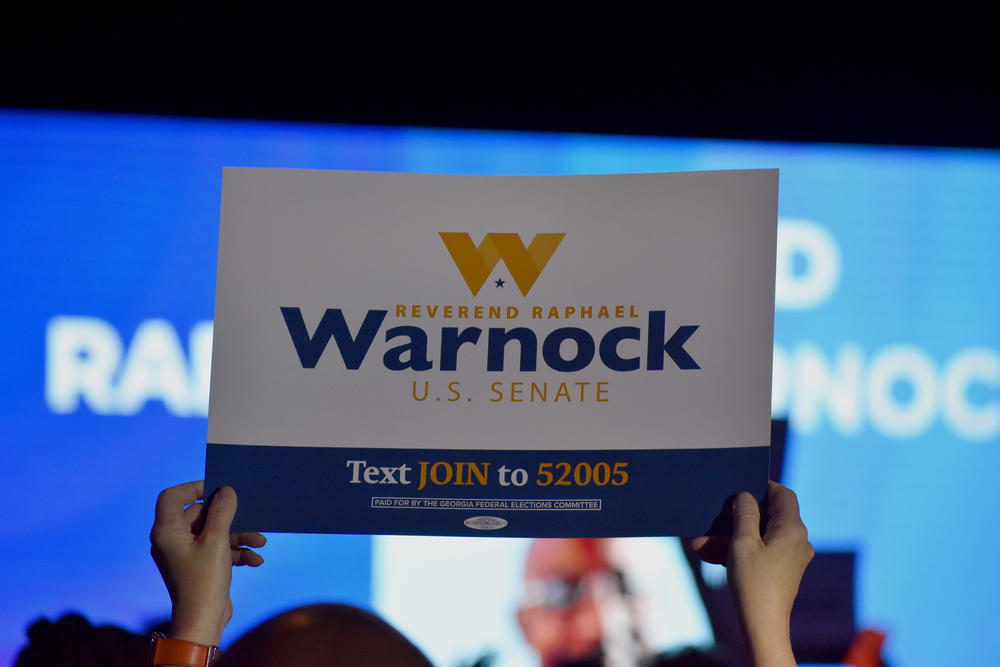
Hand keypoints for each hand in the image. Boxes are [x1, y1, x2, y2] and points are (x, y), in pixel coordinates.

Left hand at [150, 481, 265, 645]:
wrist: (203, 622)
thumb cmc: (204, 581)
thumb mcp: (217, 540)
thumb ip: (222, 511)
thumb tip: (226, 491)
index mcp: (166, 531)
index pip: (173, 496)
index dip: (194, 487)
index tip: (218, 488)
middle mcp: (172, 540)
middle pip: (199, 514)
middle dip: (228, 516)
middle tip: (247, 513)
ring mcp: (185, 554)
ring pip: (213, 533)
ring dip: (238, 535)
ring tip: (260, 541)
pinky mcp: (198, 566)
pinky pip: (217, 550)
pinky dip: (235, 552)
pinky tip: (255, 559)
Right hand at [691, 482, 813, 666]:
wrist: (763, 625)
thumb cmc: (753, 582)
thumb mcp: (742, 542)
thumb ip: (744, 513)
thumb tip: (745, 497)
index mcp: (792, 529)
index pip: (783, 495)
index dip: (763, 487)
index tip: (741, 487)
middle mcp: (797, 541)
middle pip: (768, 516)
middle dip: (737, 517)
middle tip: (714, 516)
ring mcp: (791, 557)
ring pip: (759, 536)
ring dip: (731, 537)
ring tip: (700, 543)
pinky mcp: (783, 571)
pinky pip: (760, 552)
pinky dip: (739, 551)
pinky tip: (710, 554)